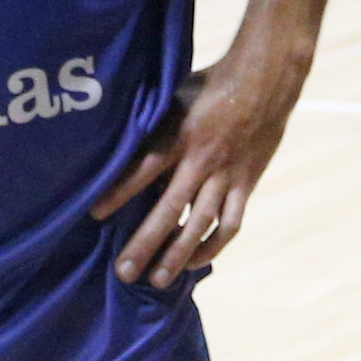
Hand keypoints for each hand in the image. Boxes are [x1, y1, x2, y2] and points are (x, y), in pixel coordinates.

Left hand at [94, 39, 305, 287]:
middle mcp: (201, 161)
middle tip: (123, 270)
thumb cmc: (211, 85)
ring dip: (178, 254)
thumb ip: (154, 126)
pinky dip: (213, 245)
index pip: (143, 169)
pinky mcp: (246, 184)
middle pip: (169, 208)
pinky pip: (230, 223)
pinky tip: (194, 262)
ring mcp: (226, 176)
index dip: (119, 193)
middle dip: (145, 242)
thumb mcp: (174, 98)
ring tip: (157, 279)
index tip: (95, 215)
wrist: (265, 81)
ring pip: (200, 223)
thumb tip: (122, 149)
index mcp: (179, 135)